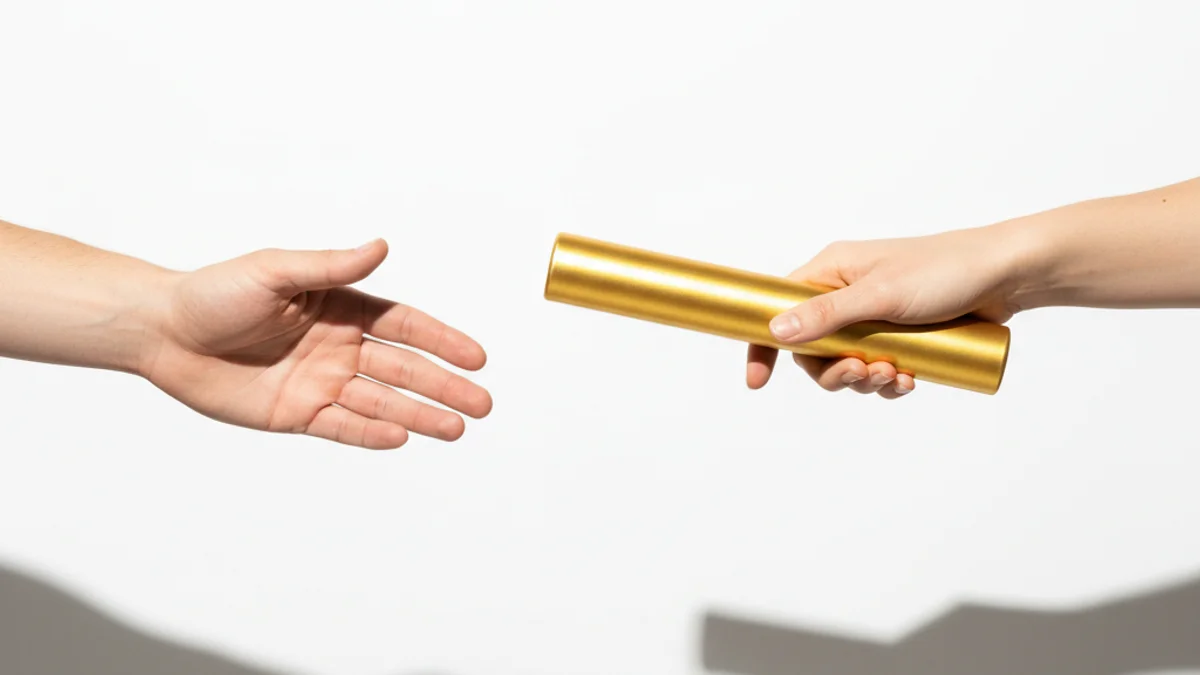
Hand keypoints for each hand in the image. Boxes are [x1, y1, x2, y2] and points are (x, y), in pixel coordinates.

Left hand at [140, 240, 491, 448]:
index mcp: (340, 308)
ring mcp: (320, 382)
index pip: (404, 325)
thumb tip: (381, 246)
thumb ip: (330, 266)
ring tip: (457, 429)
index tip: (477, 357)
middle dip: (444, 387)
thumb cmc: (214, 294)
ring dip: (419, 415)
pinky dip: (372, 434)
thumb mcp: (275, 271)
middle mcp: (338, 347)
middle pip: (404, 369)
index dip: (442, 341)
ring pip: (381, 402)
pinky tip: (402, 438)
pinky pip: (343, 427)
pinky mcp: (296, 414)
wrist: (163, 334)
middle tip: (482, 405)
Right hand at [746, 225, 1033, 397]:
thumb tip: (777, 332)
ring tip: (897, 378)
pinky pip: (877, 368)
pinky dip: (889, 382)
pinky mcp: (900, 335)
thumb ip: (828, 315)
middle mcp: (846, 293)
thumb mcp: (881, 295)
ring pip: (846, 363)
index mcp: (831, 271)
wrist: (1007, 275)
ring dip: (865, 380)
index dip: (765, 344)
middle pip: (814, 348)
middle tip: (862, 375)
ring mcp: (873, 316)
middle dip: (834, 372)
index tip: (758, 381)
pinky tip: (911, 381)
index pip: (779, 308)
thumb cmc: (945, 270)